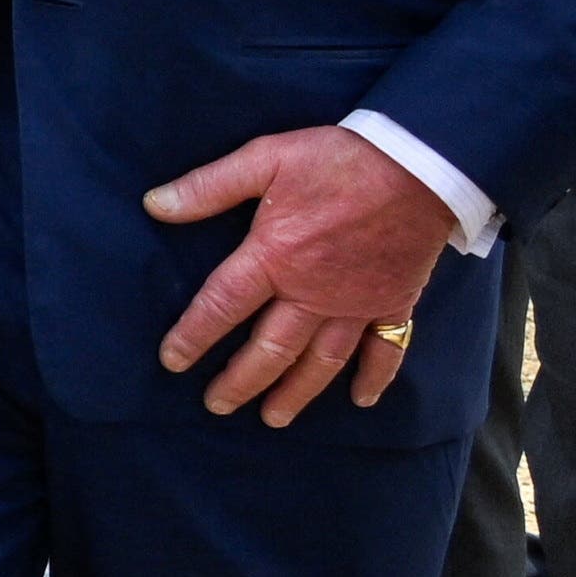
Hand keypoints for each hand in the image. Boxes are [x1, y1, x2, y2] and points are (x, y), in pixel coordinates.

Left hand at [145, 128, 450, 422]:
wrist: (421, 162)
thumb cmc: (339, 158)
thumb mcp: (266, 158)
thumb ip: (209, 186)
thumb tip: (154, 204)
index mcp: (274, 258)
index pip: (221, 307)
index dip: (193, 336)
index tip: (173, 362)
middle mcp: (312, 293)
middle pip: (270, 349)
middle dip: (241, 381)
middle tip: (216, 405)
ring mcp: (356, 303)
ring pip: (321, 361)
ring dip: (295, 392)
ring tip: (272, 417)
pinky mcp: (394, 301)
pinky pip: (386, 350)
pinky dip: (375, 378)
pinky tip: (360, 401)